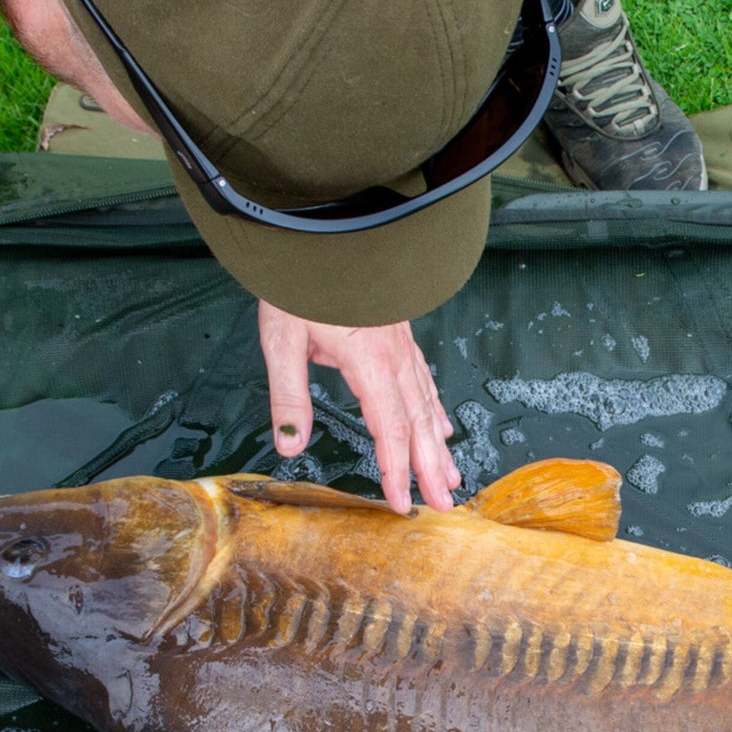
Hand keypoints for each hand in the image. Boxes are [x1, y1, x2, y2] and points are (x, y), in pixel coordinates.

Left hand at [258, 301, 459, 513]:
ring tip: (450, 475)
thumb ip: (287, 396)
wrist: (322, 228)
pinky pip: (423, 379)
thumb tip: (289, 446)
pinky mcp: (399, 333)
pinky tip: (441, 425)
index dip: (397, 469)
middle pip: (419, 422)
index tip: (403, 502)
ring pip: (427, 402)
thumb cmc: (299, 280)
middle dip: (431, 467)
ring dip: (439, 444)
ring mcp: (401, 343)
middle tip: (443, 503)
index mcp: (368, 360)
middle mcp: (393, 355)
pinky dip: (434, 408)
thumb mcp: (281, 339)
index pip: (390, 428)